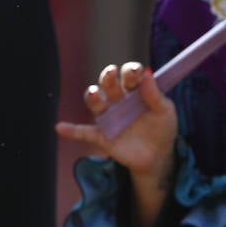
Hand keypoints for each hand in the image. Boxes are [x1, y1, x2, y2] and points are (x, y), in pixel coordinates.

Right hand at [57, 61, 177, 189]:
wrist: (158, 156)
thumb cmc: (163, 129)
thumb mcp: (165, 111)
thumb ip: (156, 95)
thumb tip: (148, 73)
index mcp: (135, 92)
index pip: (128, 77)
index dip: (130, 71)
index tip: (136, 71)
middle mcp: (119, 102)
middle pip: (109, 85)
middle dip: (108, 78)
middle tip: (111, 73)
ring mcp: (110, 118)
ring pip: (96, 103)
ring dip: (92, 96)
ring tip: (94, 93)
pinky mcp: (103, 136)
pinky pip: (83, 132)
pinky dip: (71, 130)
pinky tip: (60, 127)